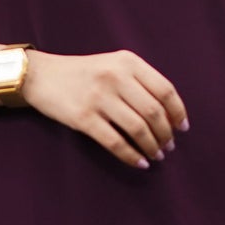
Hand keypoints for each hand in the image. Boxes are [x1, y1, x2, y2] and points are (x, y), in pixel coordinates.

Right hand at [22, 49, 188, 169]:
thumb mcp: (113, 64)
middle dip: (166, 134)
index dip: (178, 112)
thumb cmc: (83, 73)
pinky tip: (140, 163)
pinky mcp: (84, 118)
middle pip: (154, 111)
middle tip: (169, 146)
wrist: (41, 76)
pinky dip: (132, 156)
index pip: (165, 89)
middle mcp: (115, 77)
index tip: (182, 128)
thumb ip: (139, 81)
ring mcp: (99, 97)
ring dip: (152, 147)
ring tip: (157, 155)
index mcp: (127, 62)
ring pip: (138, 129)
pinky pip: (115, 142)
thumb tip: (169, 114)